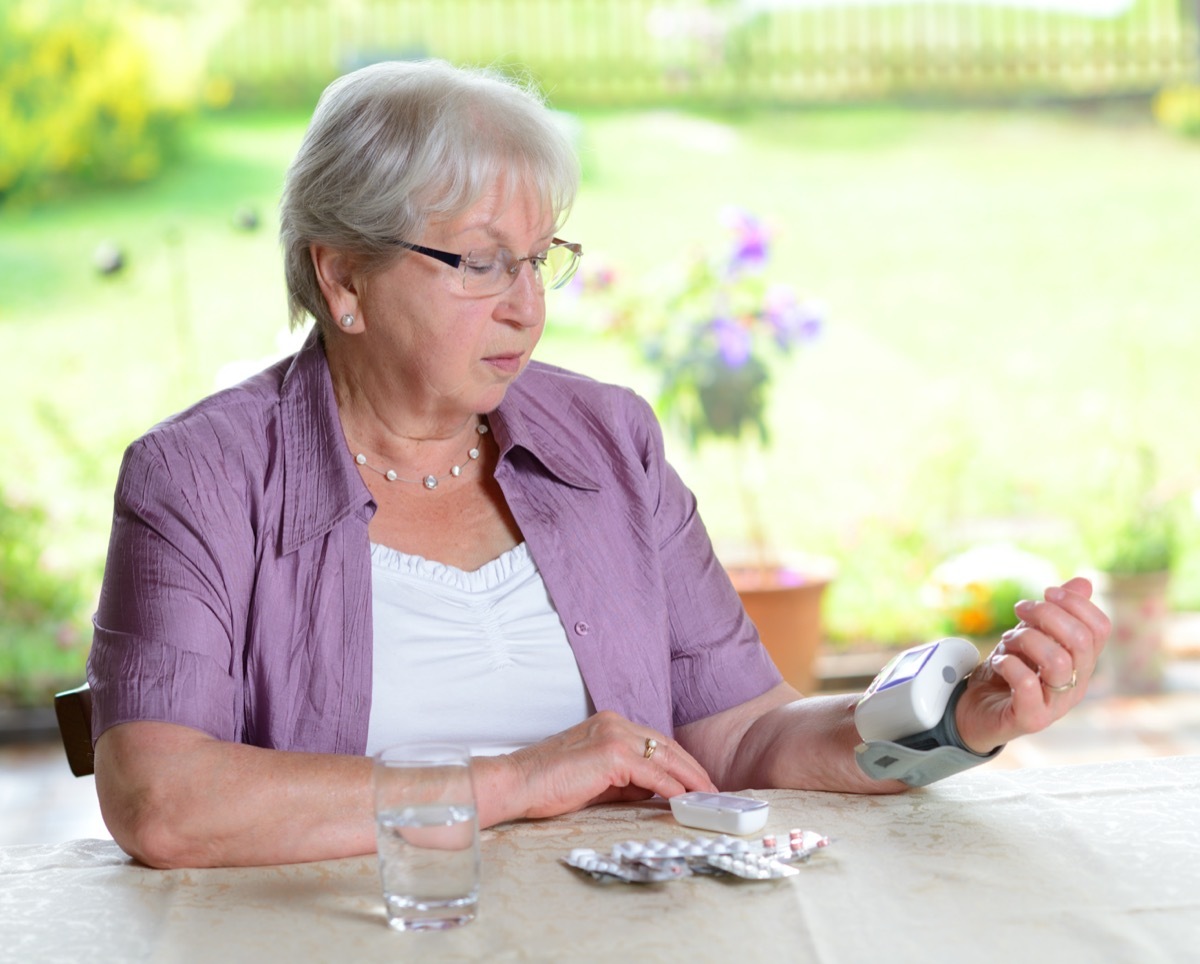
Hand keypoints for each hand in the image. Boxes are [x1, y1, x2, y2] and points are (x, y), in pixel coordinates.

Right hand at [480, 711, 716, 823]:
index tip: (697, 781)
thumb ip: (626, 780)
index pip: (655, 741)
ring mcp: (613, 735)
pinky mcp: (611, 753)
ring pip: (664, 756)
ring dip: (689, 778)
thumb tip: (655, 790)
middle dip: (692, 769)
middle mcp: (614, 723)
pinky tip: (684, 800)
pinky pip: (652, 773)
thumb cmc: (549, 784)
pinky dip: (671, 787)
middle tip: (712, 790)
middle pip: (666, 745)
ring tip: (706, 797)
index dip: (680, 762)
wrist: (517, 783)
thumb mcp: (596, 779)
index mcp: (609, 724)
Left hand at [955, 576, 1110, 754]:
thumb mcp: (1029, 635)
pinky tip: (998, 661)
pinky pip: (1027, 684)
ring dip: (1025, 639)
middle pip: (1080, 640)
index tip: (1046, 592)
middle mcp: (1077, 684)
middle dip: (1046, 615)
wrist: (973, 710)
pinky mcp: (1032, 719)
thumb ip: (1055, 613)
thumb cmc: (1006, 672)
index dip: (1075, 603)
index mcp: (1081, 663)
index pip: (1100, 628)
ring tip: (1007, 641)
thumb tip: (1083, 583)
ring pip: (1057, 661)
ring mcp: (1056, 705)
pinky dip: (1008, 663)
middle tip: (1020, 611)